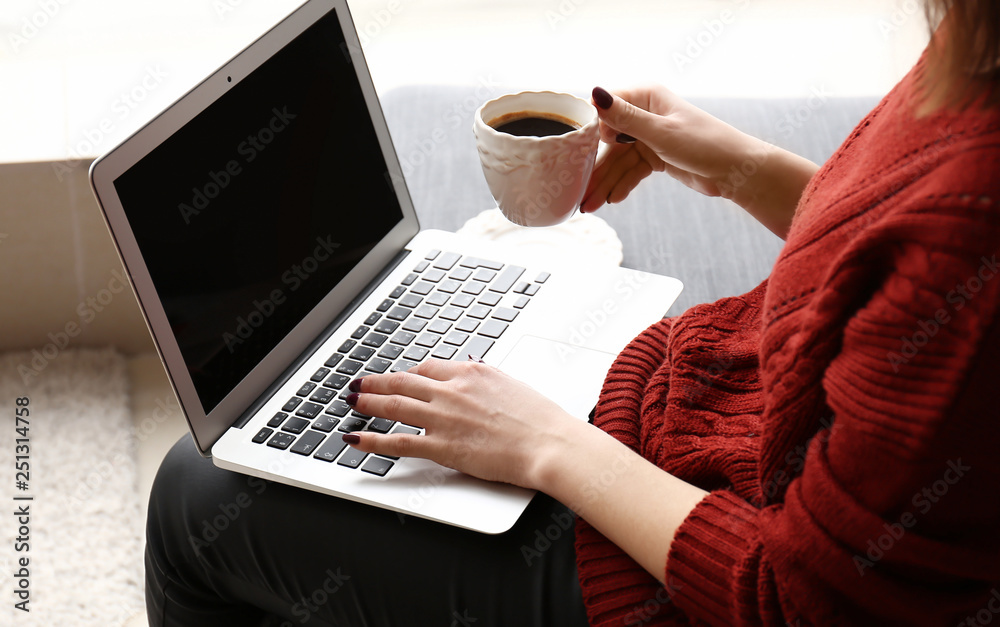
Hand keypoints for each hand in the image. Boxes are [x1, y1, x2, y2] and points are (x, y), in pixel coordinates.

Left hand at [342, 360, 582, 488]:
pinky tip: (355, 438)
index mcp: (470, 372)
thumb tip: (472, 367)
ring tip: (351, 401)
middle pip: (403, 381)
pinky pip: (398, 441)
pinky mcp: (441, 446)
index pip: (427, 369)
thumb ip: (486, 377)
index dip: (406, 374)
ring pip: (394, 405)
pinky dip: (372, 439)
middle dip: (376, 382)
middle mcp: (452, 391)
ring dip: (367, 402)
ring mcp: (444, 418)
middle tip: (359, 383)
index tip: (397, 378)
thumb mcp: (511, 384)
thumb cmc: (539, 419)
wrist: (549, 443)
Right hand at [581, 84, 749, 212]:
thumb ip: (625, 117)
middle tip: (577, 190)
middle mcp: (645, 113)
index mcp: (646, 96)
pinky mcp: (655, 156)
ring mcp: (649, 136)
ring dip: (604, 183)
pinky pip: (631, 171)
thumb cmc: (706, 144)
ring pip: (618, 161)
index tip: (571, 154)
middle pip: (608, 141)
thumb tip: (595, 93)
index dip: (588, 132)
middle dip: (594, 167)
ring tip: (589, 205)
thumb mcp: (660, 132)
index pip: (605, 109)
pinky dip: (621, 185)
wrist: (736, 171)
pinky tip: (611, 200)